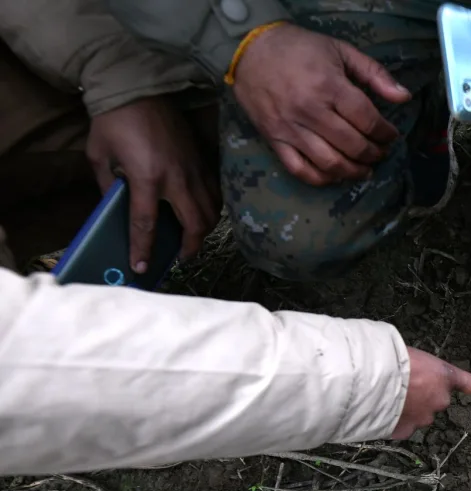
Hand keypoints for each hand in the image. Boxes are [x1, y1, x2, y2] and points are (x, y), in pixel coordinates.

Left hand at [87, 98, 219, 273]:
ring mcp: (194, 168)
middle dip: (189, 247)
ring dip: (203, 230)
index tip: (142, 267)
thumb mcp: (98, 155)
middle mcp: (176, 178)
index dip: (143, 249)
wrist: (138, 86)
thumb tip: (115, 207)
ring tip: (194, 238)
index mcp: (147, 178)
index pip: (146, 224)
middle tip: (181, 257)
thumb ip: (107, 185)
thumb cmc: (113, 120)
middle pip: (194, 225)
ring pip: (210, 211)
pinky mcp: (203, 159)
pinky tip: (202, 213)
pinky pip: (215, 193)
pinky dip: (212, 209)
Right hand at [232, 24, 410, 185]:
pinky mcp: (274, 139)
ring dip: (354, 172)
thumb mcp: (341, 50)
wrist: (250, 49)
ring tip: (365, 169)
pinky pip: (300, 170)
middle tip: (381, 152)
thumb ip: (375, 74)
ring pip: (330, 163)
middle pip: (353, 145)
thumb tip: (404, 97)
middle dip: (374, 154)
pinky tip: (336, 175)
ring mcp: (290, 128)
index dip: (385, 133)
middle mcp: (310, 110)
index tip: (391, 135)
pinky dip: (322, 179)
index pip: (367, 120)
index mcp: (329, 86)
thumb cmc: (300, 48)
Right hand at [391, 348, 470, 438]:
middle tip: (399, 384)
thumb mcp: (411, 354)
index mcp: (444, 376)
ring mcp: (425, 418)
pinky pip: (402, 427)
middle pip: (434, 400)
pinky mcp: (407, 431)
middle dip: (420, 396)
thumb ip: (420, 370)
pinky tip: (382, 410)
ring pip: (417, 414)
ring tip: (386, 395)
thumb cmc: (389, 358)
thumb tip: (409, 382)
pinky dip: (394, 421)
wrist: (369, 379)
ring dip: (405, 408)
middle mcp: (440, 399)